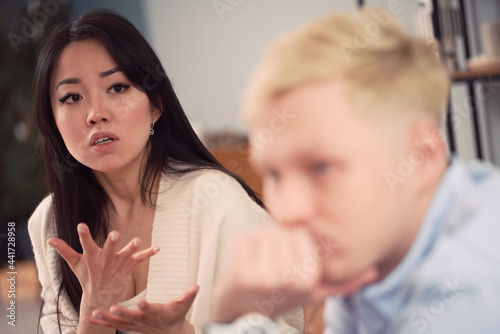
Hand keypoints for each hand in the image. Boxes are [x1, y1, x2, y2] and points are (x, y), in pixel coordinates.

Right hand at [48, 223, 159, 316]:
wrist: (99, 298)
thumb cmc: (87, 277)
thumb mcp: (75, 264)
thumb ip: (64, 250)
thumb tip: (50, 239)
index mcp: (92, 257)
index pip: (86, 244)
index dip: (84, 235)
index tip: (81, 225)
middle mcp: (105, 260)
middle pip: (109, 250)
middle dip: (111, 242)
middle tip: (115, 234)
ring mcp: (117, 264)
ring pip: (126, 255)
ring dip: (132, 248)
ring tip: (138, 240)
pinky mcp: (127, 268)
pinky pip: (139, 259)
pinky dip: (148, 253)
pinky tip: (157, 248)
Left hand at [82, 285, 198, 333]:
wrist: (170, 333)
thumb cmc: (177, 315)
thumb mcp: (184, 305)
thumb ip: (189, 295)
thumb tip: (197, 286)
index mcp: (158, 313)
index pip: (152, 309)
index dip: (147, 306)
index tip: (141, 301)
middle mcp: (144, 320)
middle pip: (131, 317)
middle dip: (122, 313)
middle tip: (112, 307)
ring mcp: (134, 324)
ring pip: (118, 322)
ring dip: (105, 318)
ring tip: (93, 313)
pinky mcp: (128, 325)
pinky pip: (111, 324)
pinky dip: (99, 321)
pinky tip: (87, 317)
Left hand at [211, 226, 376, 322]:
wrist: (244, 313)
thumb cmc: (281, 296)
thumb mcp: (314, 291)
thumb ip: (343, 282)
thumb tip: (373, 273)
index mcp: (310, 280)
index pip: (303, 233)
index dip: (293, 239)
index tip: (288, 257)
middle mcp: (289, 280)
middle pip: (283, 231)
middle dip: (276, 239)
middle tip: (271, 259)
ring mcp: (263, 279)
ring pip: (264, 233)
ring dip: (259, 242)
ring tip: (260, 261)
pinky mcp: (239, 275)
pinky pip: (244, 238)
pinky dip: (242, 244)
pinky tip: (245, 261)